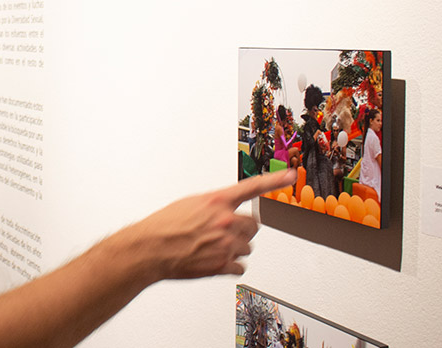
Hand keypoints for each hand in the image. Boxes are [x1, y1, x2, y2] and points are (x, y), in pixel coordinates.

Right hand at [124, 170, 295, 279]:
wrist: (150, 249)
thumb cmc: (163, 226)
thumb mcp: (189, 203)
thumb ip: (212, 205)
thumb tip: (223, 209)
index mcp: (216, 201)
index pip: (253, 187)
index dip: (275, 180)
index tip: (290, 175)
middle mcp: (225, 220)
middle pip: (253, 226)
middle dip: (242, 230)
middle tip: (224, 232)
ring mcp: (225, 244)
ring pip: (247, 247)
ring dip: (234, 248)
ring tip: (212, 247)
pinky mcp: (221, 265)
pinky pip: (240, 266)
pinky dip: (230, 266)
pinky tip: (214, 261)